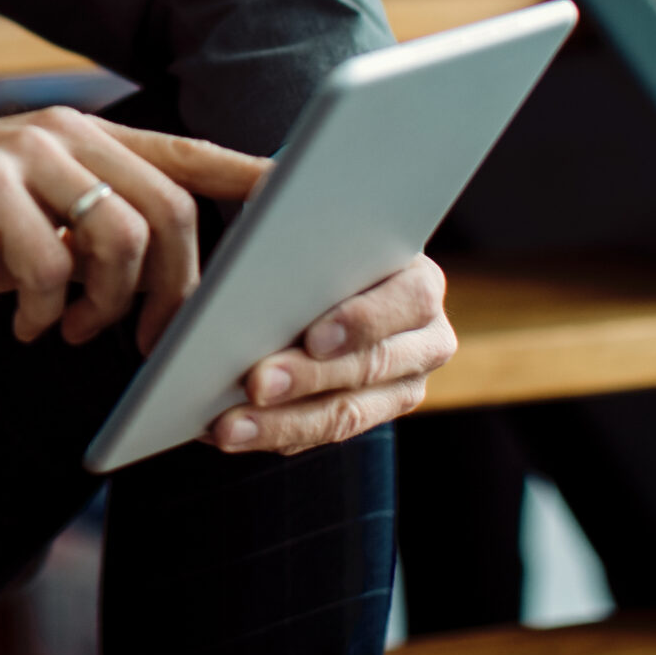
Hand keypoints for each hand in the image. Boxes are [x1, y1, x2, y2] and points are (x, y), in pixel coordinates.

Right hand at [0, 108, 270, 352]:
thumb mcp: (29, 215)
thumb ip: (92, 224)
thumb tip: (166, 274)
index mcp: (81, 138)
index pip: (185, 152)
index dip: (249, 177)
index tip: (300, 202)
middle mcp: (61, 134)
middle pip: (172, 212)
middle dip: (177, 291)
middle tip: (153, 342)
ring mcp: (23, 155)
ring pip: (123, 239)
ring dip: (109, 307)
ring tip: (72, 329)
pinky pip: (51, 267)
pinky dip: (45, 312)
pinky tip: (21, 324)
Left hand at [202, 256, 454, 453]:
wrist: (324, 279)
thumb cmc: (318, 243)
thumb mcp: (322, 233)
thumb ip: (309, 238)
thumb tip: (273, 220)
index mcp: (420, 280)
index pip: (411, 298)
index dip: (364, 320)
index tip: (313, 338)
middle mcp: (425, 337)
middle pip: (374, 364)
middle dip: (309, 377)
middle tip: (255, 384)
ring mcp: (403, 383)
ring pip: (349, 412)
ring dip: (284, 422)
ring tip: (230, 426)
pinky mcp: (369, 414)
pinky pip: (325, 433)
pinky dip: (277, 433)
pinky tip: (234, 431)